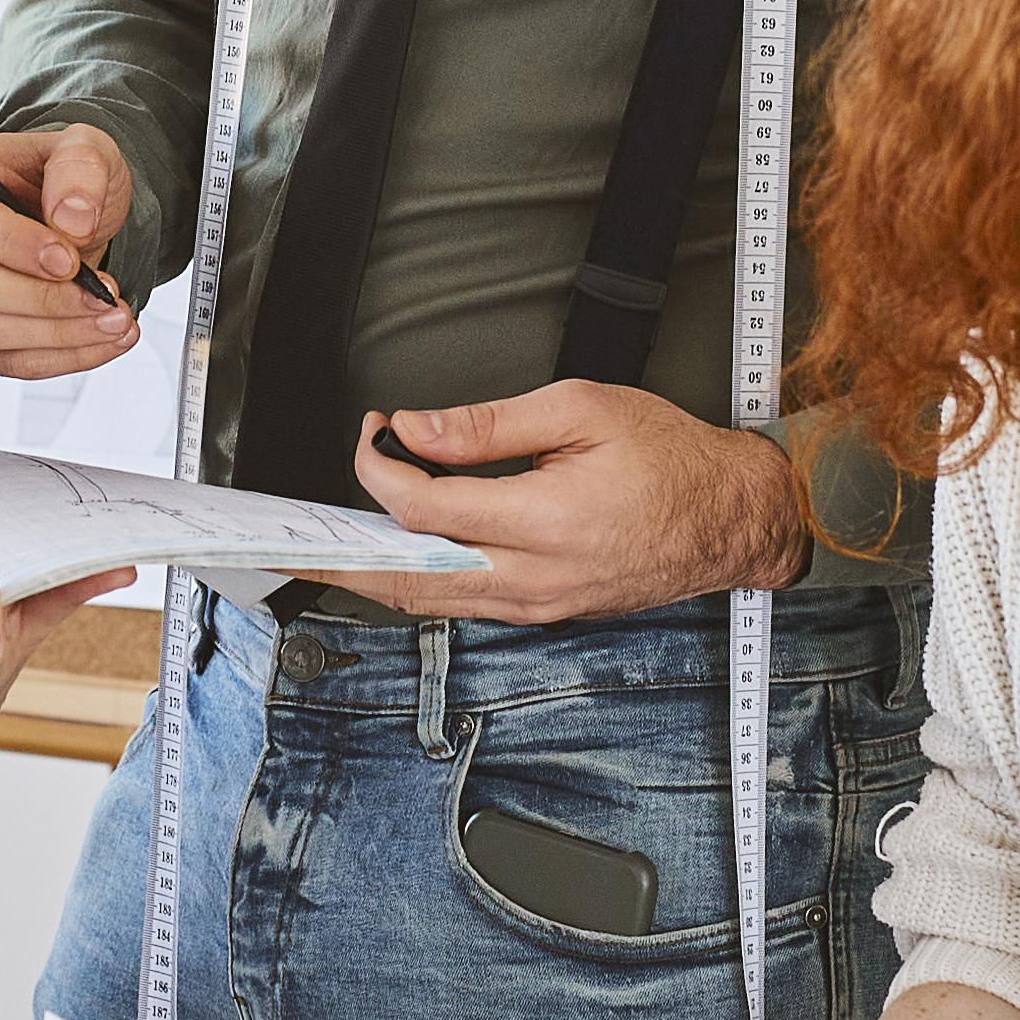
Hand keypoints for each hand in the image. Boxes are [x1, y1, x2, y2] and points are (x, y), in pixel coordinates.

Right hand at [0, 123, 141, 379]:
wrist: (64, 215)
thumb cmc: (60, 178)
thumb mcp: (84, 149)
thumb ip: (81, 166)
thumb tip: (71, 218)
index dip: (11, 243)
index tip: (69, 261)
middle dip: (41, 298)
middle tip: (104, 297)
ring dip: (55, 333)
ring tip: (114, 318)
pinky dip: (55, 356)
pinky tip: (100, 340)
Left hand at [341, 385, 805, 623]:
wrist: (732, 518)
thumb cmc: (672, 459)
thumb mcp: (581, 409)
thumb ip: (488, 424)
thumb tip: (416, 429)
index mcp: (546, 522)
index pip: (426, 506)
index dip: (381, 467)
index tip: (373, 431)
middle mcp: (536, 577)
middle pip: (409, 577)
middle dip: (340, 559)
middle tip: (287, 541)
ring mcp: (539, 603)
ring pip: (431, 600)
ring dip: (372, 575)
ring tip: (324, 550)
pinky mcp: (545, 611)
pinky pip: (463, 604)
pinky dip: (418, 580)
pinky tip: (393, 556)